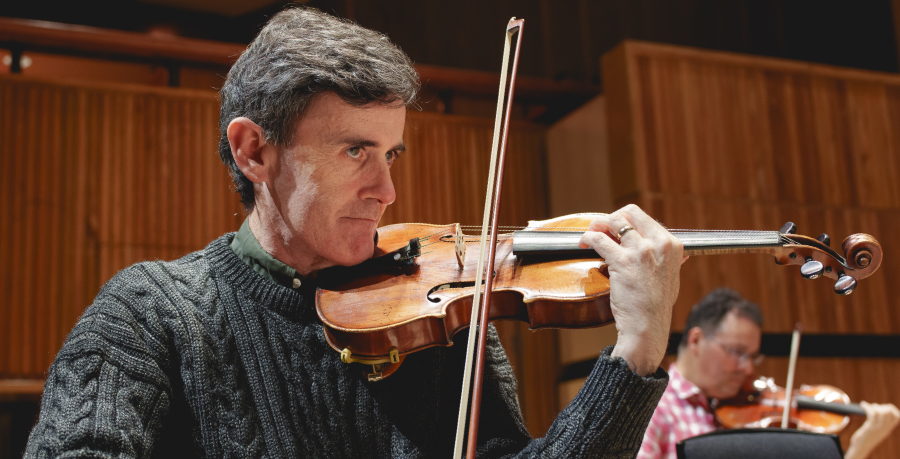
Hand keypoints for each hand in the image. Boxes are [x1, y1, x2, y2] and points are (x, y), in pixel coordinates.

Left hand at [578, 205, 684, 375]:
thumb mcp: (672, 278)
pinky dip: (587, 238)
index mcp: (672, 245)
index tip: (614, 230)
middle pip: (628, 212)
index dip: (625, 221)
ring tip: (590, 235)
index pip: (644, 218)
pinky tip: (583, 244)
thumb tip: (666, 247)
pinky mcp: (622, 261)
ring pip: (613, 221)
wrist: (647, 328)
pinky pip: (599, 238)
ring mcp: (641, 251)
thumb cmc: (655, 307)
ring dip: (596, 225)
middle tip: (600, 229)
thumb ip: (668, 260)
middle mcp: (659, 244)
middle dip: (611, 218)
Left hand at [845, 401, 899, 458]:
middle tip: (873, 407)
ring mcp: (878, 428)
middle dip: (881, 406)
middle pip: (889, 412)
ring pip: (881, 412)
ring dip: (874, 406)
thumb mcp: (877, 429)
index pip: (897, 416)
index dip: (890, 408)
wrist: (861, 447)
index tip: (881, 407)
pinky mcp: (870, 428)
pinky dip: (867, 407)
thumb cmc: (867, 437)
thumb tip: (878, 408)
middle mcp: (885, 428)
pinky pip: (872, 414)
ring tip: (867, 406)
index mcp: (888, 428)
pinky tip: (863, 405)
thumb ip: (880, 421)